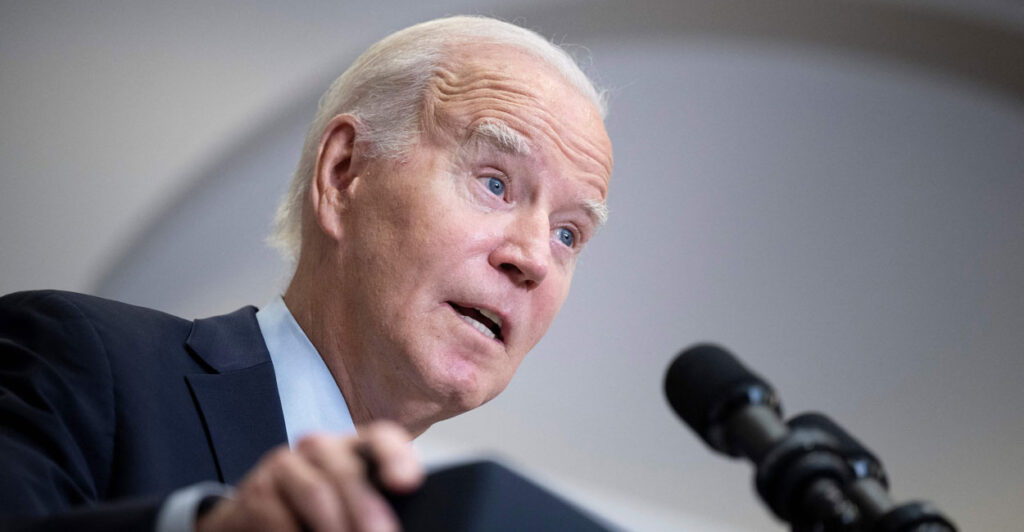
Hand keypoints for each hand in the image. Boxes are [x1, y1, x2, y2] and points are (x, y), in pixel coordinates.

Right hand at [196, 421, 422, 531]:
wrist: (259, 517)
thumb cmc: (318, 513)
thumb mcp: (351, 505)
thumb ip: (375, 507)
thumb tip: (392, 524)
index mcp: (354, 448)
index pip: (381, 438)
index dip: (395, 456)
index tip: (407, 483)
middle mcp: (320, 447)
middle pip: (347, 471)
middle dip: (366, 509)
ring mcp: (286, 464)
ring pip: (316, 493)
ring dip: (335, 528)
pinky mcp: (258, 489)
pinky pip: (280, 516)